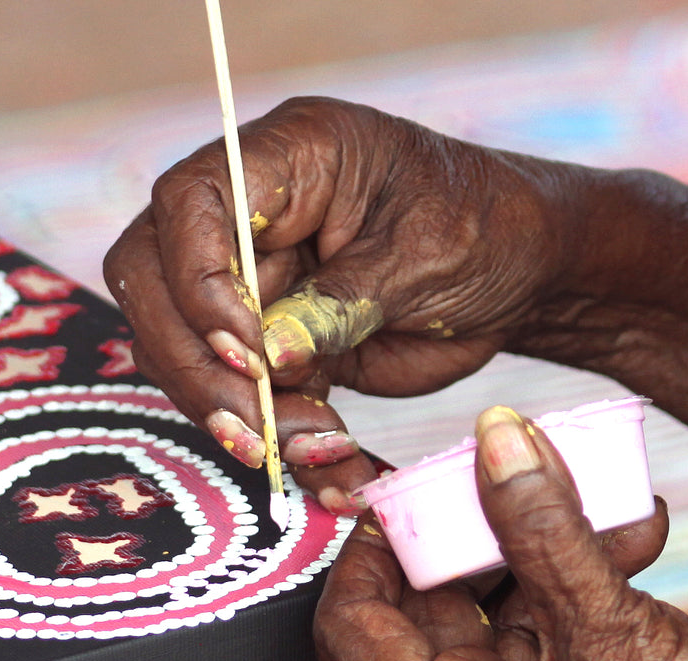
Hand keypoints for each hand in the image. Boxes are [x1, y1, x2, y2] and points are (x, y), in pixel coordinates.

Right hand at [103, 97, 571, 510]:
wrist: (529, 271)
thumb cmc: (490, 228)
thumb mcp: (428, 254)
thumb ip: (344, 300)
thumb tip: (266, 357)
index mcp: (289, 156)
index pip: (192, 203)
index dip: (198, 279)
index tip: (245, 349)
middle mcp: (252, 214)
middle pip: (158, 283)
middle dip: (198, 366)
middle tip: (255, 429)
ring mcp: (255, 279)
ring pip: (189, 353)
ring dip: (240, 417)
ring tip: (319, 454)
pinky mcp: (271, 342)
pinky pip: (246, 400)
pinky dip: (284, 445)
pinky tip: (336, 477)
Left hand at [314, 405, 687, 660]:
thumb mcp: (612, 616)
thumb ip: (541, 524)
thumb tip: (493, 440)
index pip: (356, 637)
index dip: (367, 556)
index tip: (399, 494)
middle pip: (430, 619)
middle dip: (468, 535)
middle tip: (495, 471)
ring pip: (503, 617)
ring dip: (542, 547)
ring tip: (593, 494)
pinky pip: (554, 634)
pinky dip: (582, 580)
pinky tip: (635, 530)